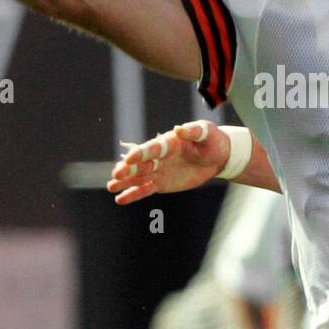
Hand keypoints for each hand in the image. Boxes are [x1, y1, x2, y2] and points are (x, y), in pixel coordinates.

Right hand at [107, 120, 229, 204]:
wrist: (218, 156)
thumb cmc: (211, 140)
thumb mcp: (206, 132)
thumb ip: (193, 131)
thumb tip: (179, 129)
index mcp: (168, 143)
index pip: (152, 149)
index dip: (142, 153)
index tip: (130, 158)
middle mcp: (159, 157)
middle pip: (141, 164)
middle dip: (128, 169)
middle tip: (115, 175)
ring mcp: (158, 171)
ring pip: (139, 177)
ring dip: (125, 182)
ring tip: (111, 186)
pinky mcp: (161, 183)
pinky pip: (145, 190)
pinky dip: (133, 194)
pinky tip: (120, 199)